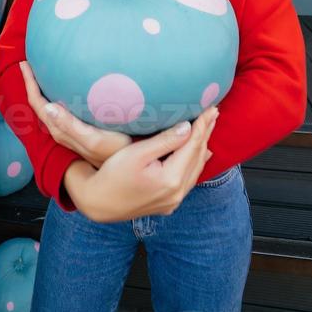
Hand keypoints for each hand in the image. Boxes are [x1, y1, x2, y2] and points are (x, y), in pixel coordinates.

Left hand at [19, 61, 131, 168]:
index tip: (24, 63)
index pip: (37, 103)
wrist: (126, 167)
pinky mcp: (78, 129)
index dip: (29, 83)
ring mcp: (68, 130)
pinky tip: (62, 88)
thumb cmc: (114, 152)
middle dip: (31, 83)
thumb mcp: (94, 139)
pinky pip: (58, 109)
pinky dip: (54, 96)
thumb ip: (70, 125)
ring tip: (40, 71)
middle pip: (38, 104)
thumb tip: (48, 107)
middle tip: (27, 63)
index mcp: (60, 130)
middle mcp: (60, 130)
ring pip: (47, 107)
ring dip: (41, 89)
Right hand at [63, 107, 218, 222]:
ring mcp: (173, 201)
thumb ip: (164, 141)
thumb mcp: (137, 153)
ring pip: (195, 169)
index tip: (210, 107)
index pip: (192, 145)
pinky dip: (195, 163)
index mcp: (171, 179)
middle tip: (214, 112)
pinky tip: (200, 155)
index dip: (202, 125)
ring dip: (202, 147)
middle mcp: (177, 193)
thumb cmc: (112, 175)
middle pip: (197, 157)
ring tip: (208, 128)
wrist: (97, 203)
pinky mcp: (168, 204)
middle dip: (205, 133)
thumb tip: (187, 127)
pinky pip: (189, 179)